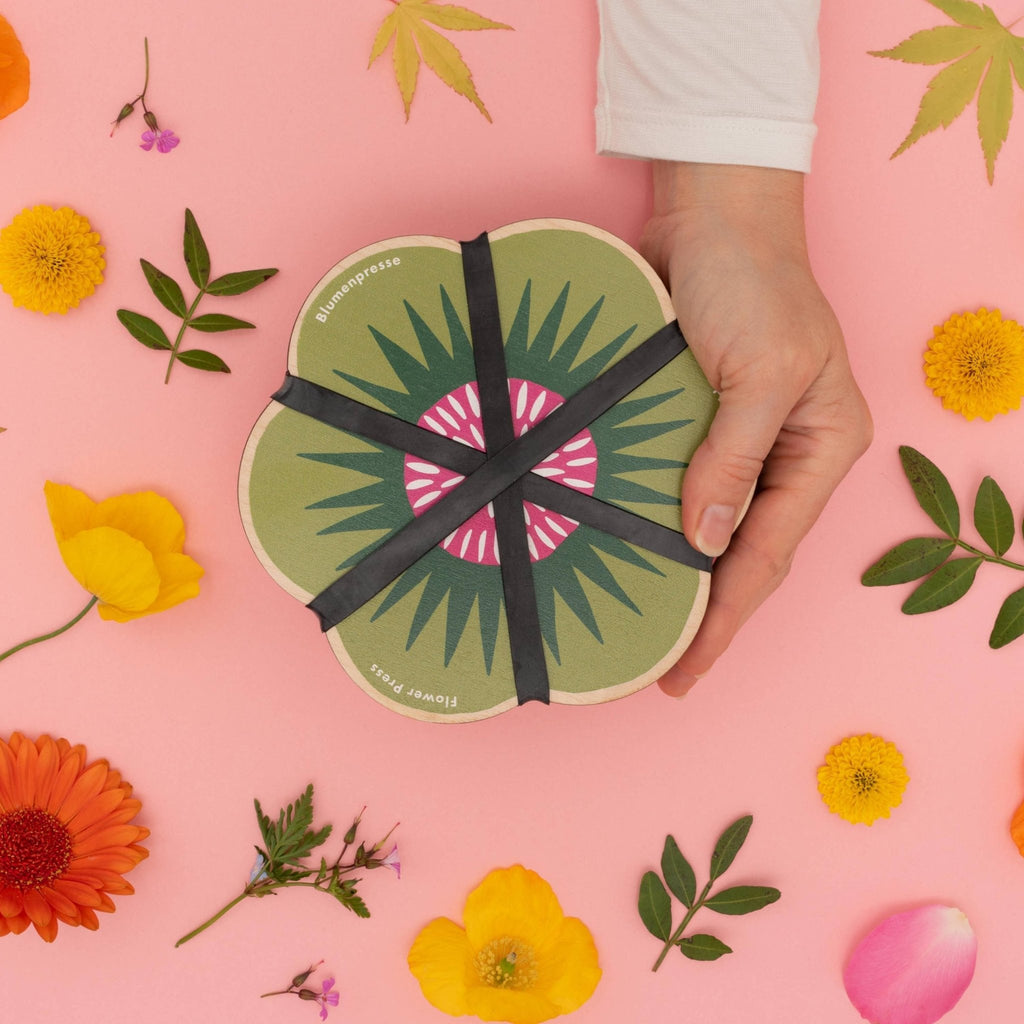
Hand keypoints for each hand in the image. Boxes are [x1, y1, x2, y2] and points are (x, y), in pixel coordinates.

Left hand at [639, 162, 872, 696]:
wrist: (711, 210)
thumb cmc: (750, 278)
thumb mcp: (759, 370)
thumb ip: (731, 459)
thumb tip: (704, 541)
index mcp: (821, 446)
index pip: (769, 552)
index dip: (725, 616)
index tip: (685, 668)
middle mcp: (787, 451)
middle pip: (745, 551)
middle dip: (707, 611)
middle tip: (660, 666)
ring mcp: (742, 437)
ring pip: (711, 525)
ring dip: (680, 573)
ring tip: (642, 627)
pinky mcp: (698, 418)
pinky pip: (679, 484)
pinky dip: (657, 522)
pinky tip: (627, 550)